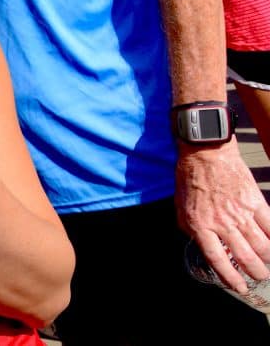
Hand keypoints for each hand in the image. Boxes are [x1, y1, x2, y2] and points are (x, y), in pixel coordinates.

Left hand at [177, 143, 269, 293]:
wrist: (205, 154)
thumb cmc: (190, 179)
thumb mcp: (181, 208)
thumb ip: (191, 229)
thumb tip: (202, 245)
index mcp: (201, 226)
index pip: (218, 260)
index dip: (230, 278)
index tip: (239, 287)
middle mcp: (222, 223)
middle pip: (245, 257)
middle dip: (255, 272)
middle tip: (258, 276)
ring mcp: (241, 213)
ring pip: (262, 246)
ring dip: (266, 259)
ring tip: (266, 264)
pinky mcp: (255, 202)